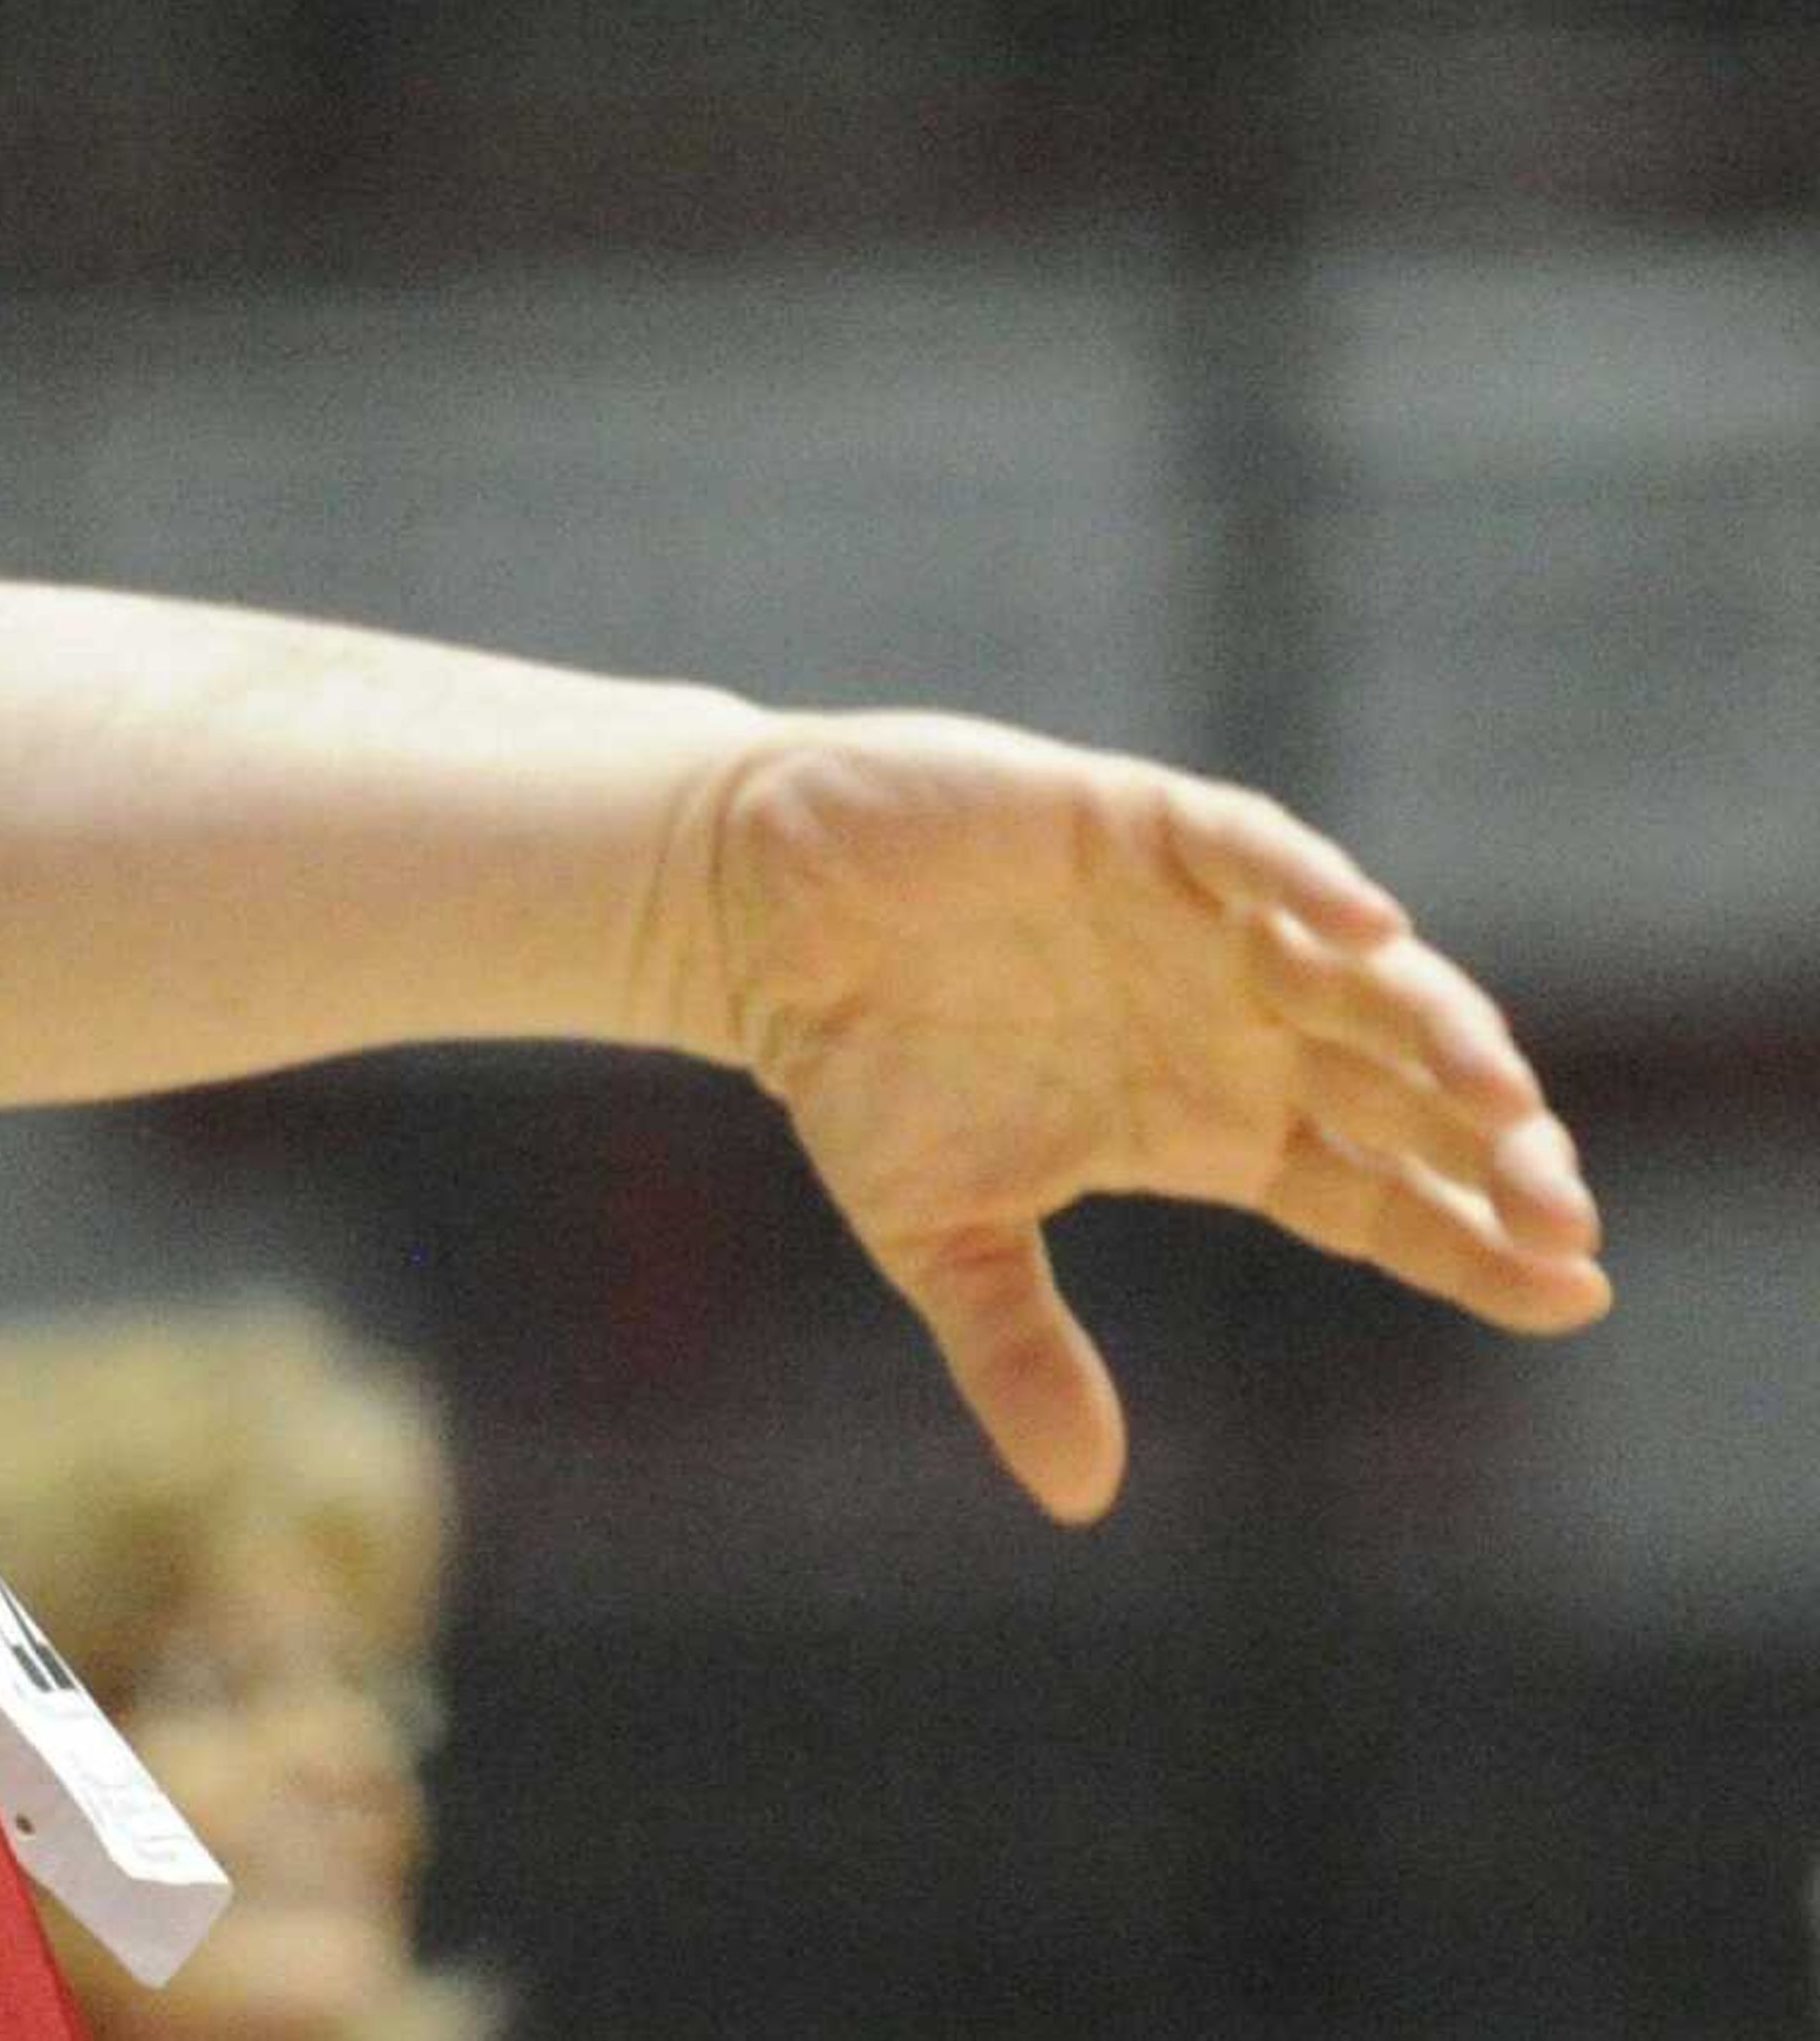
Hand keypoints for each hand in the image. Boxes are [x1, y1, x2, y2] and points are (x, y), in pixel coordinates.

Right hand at [703, 712, 1606, 1524]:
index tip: (1573, 1293)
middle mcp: (1236, 1022)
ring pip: (1363, 974)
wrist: (755, 917)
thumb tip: (1081, 1501)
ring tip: (1501, 1096)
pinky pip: (1249, 848)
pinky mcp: (1139, 826)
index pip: (1378, 1192)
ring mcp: (1200, 923)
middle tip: (1560, 1214)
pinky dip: (1307, 881)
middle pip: (1407, 1090)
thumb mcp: (936, 1234)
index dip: (1473, 1242)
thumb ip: (1017, 1350)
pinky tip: (1370, 929)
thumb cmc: (853, 1067)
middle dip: (1496, 1149)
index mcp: (1211, 1123)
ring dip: (1439, 1026)